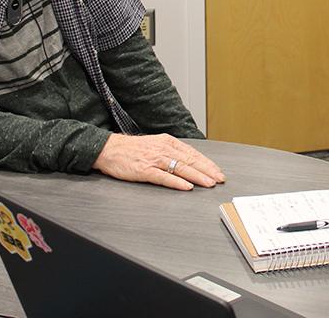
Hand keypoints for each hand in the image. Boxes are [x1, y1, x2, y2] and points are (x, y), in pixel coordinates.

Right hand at [93, 133, 225, 190]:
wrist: (108, 149)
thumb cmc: (131, 150)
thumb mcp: (155, 145)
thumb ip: (171, 152)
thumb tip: (189, 162)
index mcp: (167, 142)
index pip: (192, 153)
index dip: (207, 163)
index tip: (217, 171)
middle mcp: (163, 149)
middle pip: (190, 160)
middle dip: (207, 171)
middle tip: (219, 179)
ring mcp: (154, 159)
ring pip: (180, 168)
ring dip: (197, 176)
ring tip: (208, 183)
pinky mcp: (144, 170)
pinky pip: (163, 176)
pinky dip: (176, 182)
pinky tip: (186, 186)